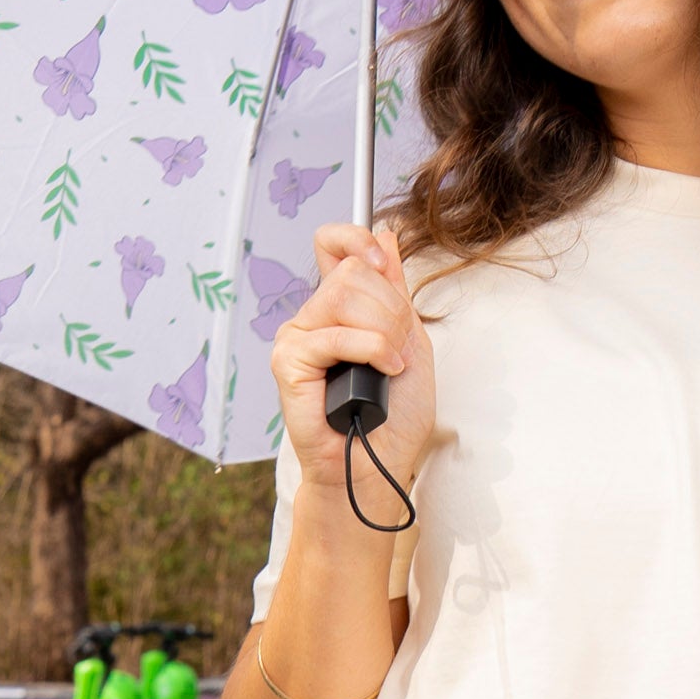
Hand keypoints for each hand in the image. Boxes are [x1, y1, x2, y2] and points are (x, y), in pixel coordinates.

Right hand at [270, 220, 439, 502]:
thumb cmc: (393, 415)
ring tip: (389, 365)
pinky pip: (334, 335)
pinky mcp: (288, 362)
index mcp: (340, 308)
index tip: (382, 261)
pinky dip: (370, 351)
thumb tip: (385, 234)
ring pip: (343, 295)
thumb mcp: (410, 340)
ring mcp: (297, 337)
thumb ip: (395, 289)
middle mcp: (314, 317)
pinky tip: (380, 373)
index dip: (355, 239)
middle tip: (397, 350)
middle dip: (391, 309)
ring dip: (383, 331)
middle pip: (352, 272)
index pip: (331, 245)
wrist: (379, 464)